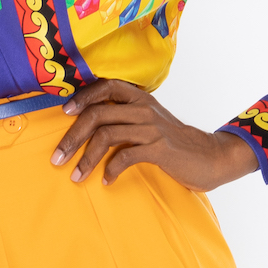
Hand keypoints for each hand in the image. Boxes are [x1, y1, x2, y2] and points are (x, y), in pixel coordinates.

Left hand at [50, 80, 257, 190]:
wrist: (210, 157)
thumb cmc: (173, 143)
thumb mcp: (150, 122)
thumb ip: (126, 118)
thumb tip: (90, 126)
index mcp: (140, 99)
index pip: (106, 86)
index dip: (83, 96)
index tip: (64, 112)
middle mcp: (143, 109)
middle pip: (97, 114)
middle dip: (72, 137)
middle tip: (57, 158)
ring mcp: (151, 128)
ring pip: (107, 135)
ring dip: (86, 159)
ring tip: (76, 176)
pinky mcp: (159, 148)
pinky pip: (125, 156)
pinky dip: (111, 170)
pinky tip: (106, 181)